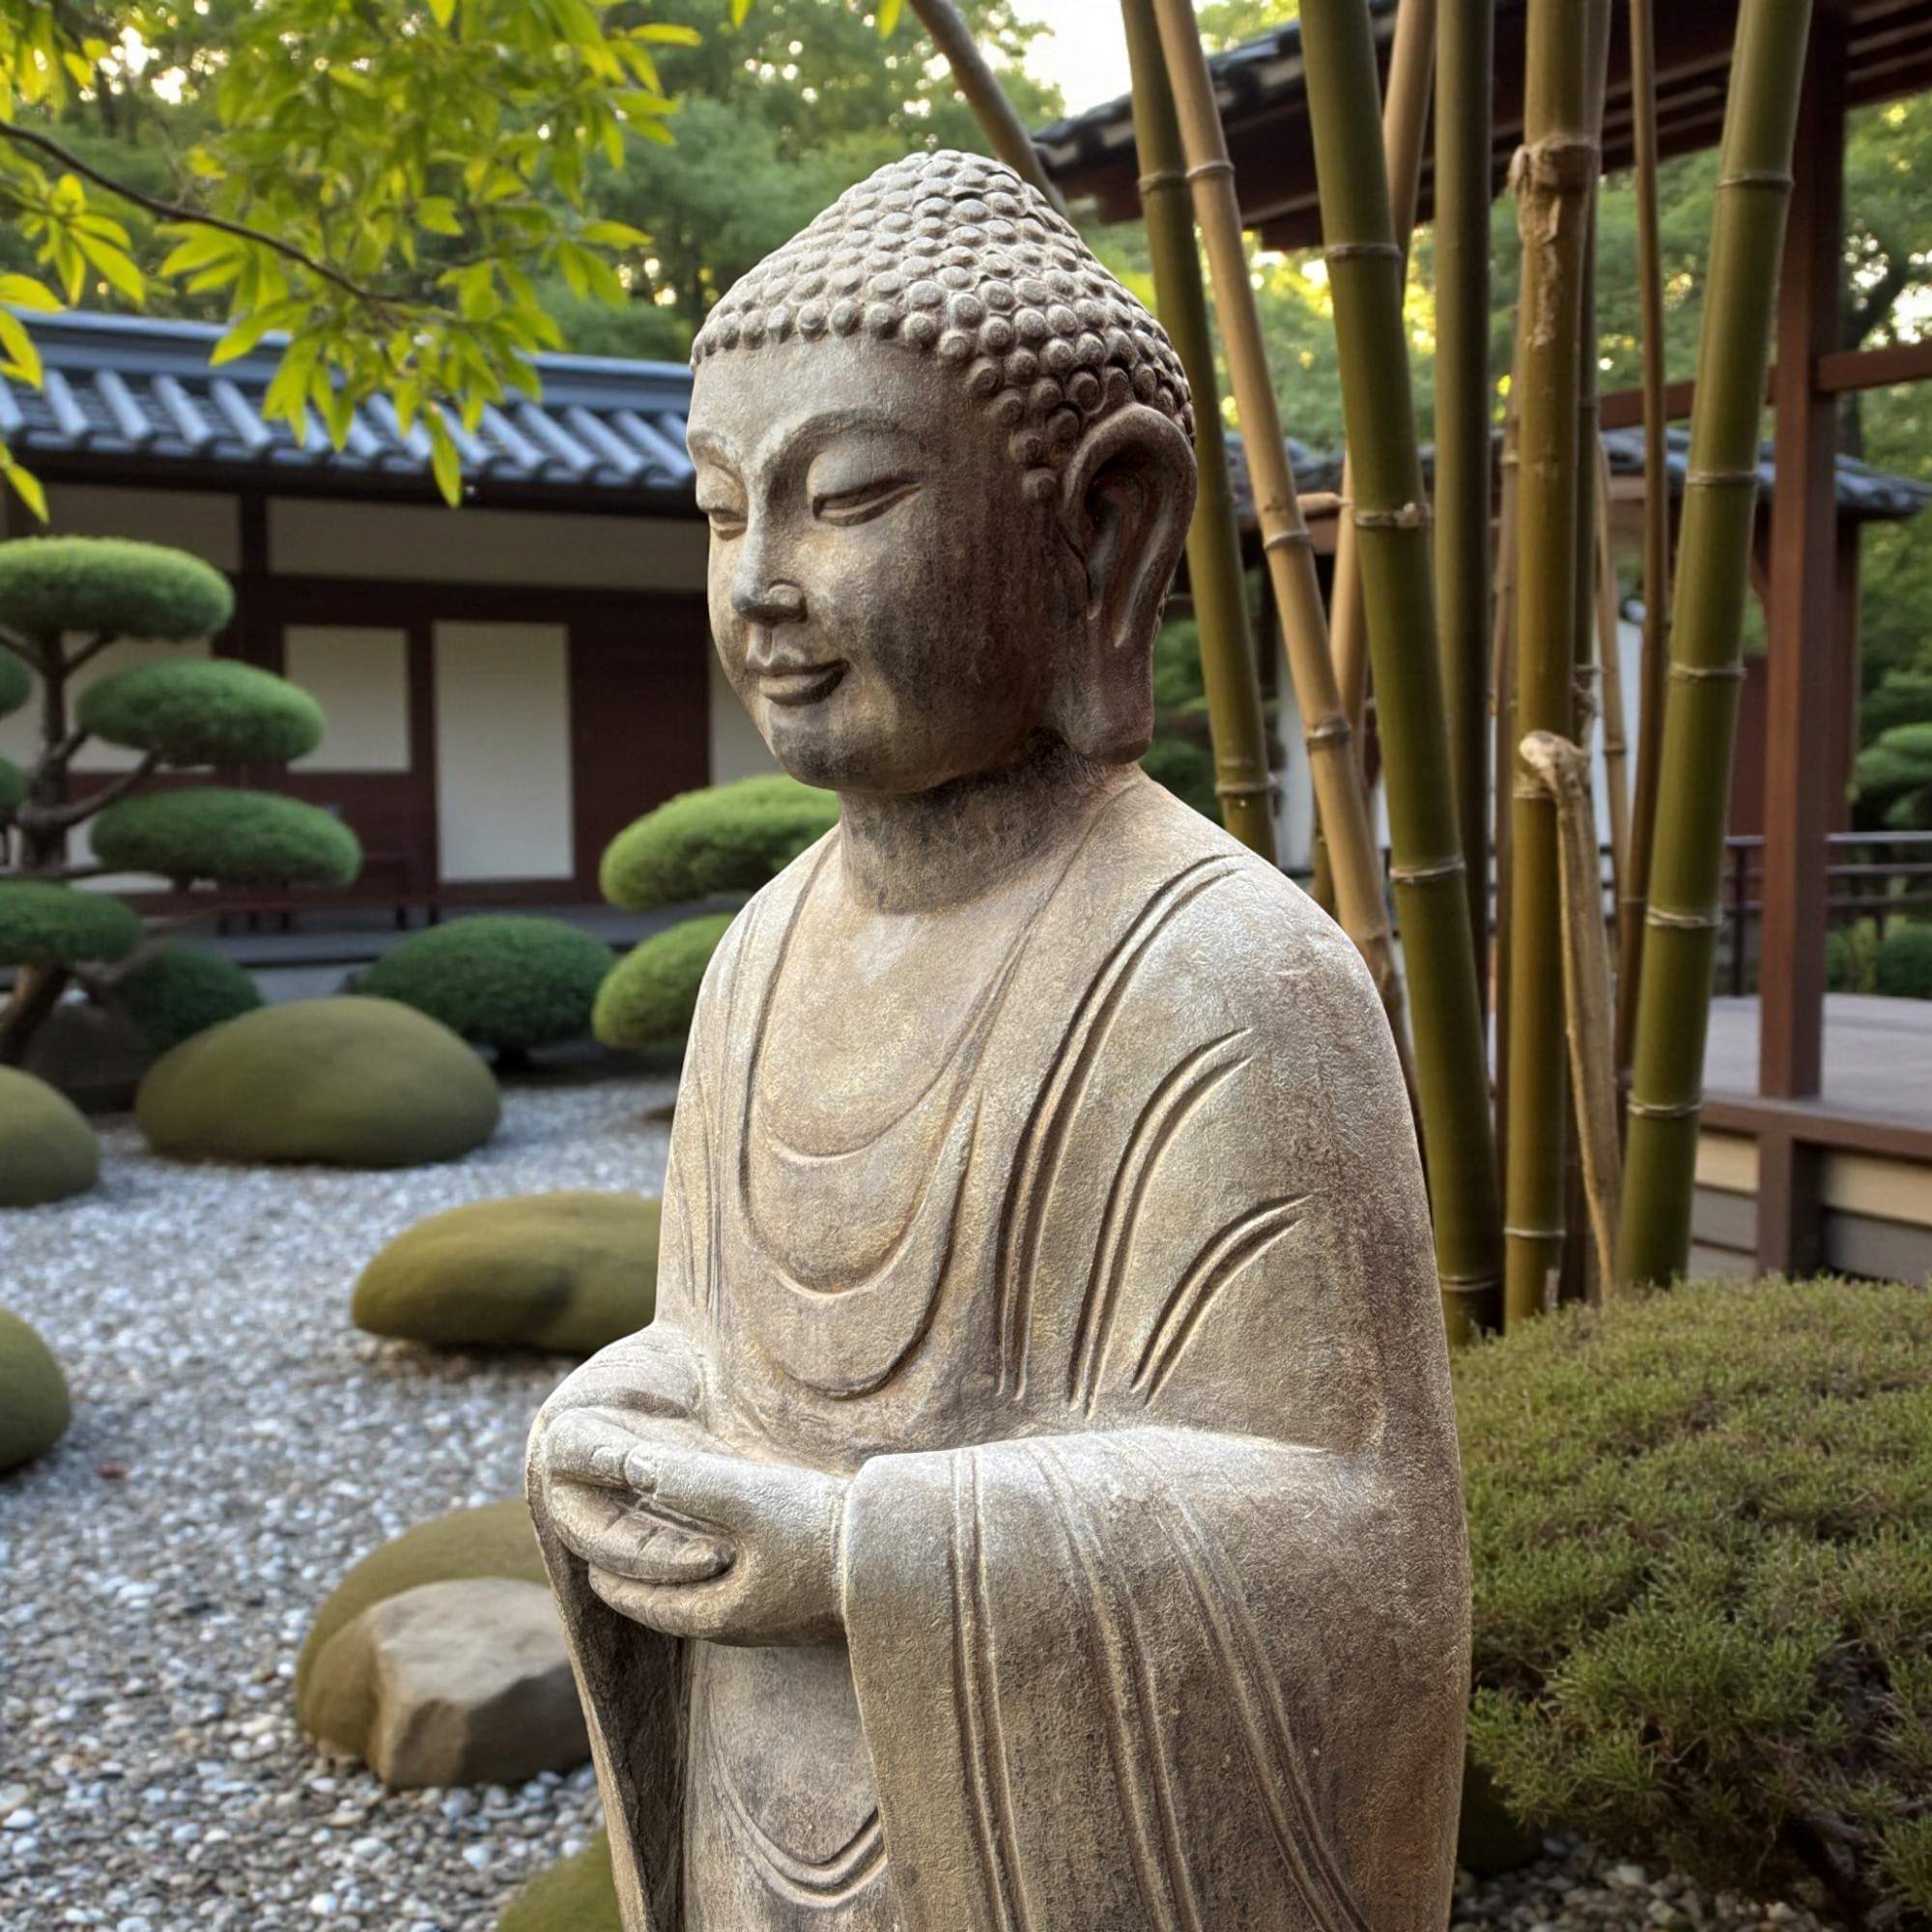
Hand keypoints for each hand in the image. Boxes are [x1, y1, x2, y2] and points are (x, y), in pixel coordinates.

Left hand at [541, 1418, 848, 1648]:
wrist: (901, 1558)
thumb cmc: (819, 1533)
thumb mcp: (747, 1499)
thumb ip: (687, 1482)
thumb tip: (630, 1465)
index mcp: (717, 1615)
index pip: (641, 1604)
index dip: (612, 1575)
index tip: (587, 1554)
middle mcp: (739, 1627)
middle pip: (673, 1606)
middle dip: (642, 1577)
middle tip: (615, 1547)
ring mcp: (771, 1619)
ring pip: (707, 1598)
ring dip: (680, 1571)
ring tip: (664, 1539)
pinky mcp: (798, 1603)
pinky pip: (738, 1589)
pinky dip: (715, 1568)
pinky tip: (728, 1542)